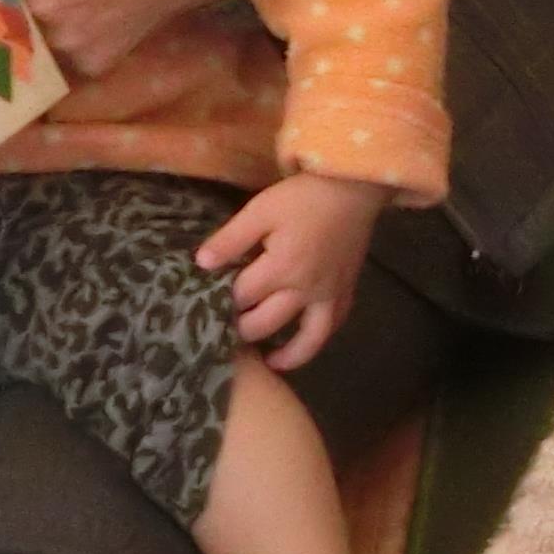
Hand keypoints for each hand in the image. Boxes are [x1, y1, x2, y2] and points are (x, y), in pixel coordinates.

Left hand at [200, 171, 389, 369]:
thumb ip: (231, 239)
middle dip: (240, 329)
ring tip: (268, 363)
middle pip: (264, 323)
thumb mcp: (260, 210)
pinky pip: (332, 326)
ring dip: (286, 355)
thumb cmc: (303, 198)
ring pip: (308, 340)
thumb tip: (201, 265)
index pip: (240, 296)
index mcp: (281, 268)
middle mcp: (305, 290)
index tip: (201, 304)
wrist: (353, 190)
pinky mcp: (346, 292)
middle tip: (222, 332)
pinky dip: (317, 340)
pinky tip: (303, 343)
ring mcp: (329, 295)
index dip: (219, 301)